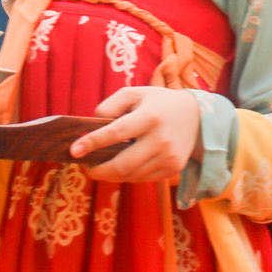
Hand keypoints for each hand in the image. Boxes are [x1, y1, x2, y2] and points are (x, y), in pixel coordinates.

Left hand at [71, 84, 200, 184]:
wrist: (197, 117)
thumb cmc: (157, 103)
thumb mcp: (135, 94)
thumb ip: (111, 105)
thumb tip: (92, 125)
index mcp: (150, 117)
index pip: (116, 133)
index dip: (93, 143)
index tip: (74, 151)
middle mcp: (161, 140)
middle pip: (122, 165)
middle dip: (99, 170)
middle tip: (86, 167)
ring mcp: (169, 157)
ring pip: (131, 175)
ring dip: (112, 173)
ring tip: (101, 165)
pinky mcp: (173, 169)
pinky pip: (142, 178)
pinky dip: (128, 174)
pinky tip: (123, 165)